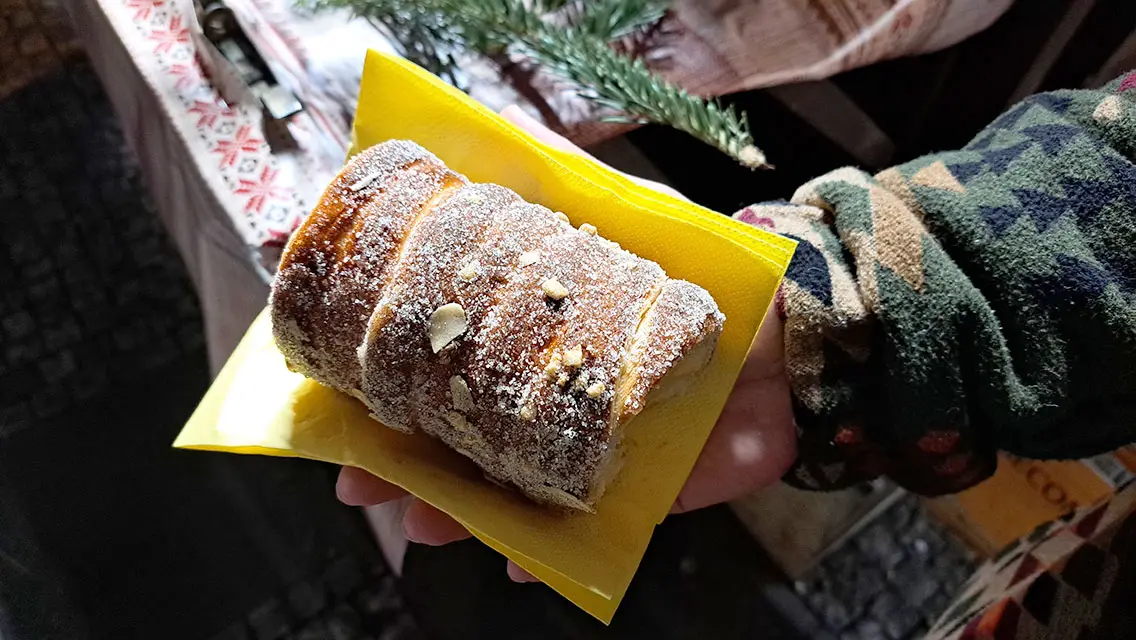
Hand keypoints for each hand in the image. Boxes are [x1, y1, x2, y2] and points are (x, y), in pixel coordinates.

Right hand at [337, 106, 796, 580]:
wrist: (805, 328)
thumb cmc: (709, 265)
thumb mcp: (626, 209)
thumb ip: (559, 192)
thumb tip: (469, 159)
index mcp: (537, 342)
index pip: (448, 366)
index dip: (389, 385)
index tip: (335, 397)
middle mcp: (554, 400)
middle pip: (464, 442)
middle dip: (404, 467)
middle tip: (359, 483)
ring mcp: (596, 452)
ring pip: (510, 494)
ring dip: (460, 515)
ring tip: (426, 524)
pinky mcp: (643, 495)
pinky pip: (587, 534)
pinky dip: (549, 556)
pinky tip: (518, 566)